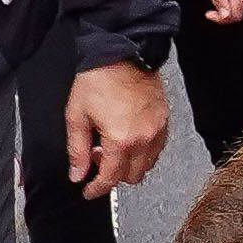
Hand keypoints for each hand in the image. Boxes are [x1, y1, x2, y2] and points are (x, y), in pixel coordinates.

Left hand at [66, 59, 172, 198]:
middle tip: (97, 159)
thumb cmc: (100, 78)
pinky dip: (143, 151)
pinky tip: (128, 138)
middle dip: (113, 175)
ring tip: (112, 146)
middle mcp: (144, 138)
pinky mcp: (164, 120)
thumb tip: (77, 173)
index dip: (96, 188)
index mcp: (121, 139)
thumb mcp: (77, 116)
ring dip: (129, 164)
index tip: (89, 190)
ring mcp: (157, 130)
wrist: (122, 52)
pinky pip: (157, 149)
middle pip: (132, 176)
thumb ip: (77, 150)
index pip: (110, 178)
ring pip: (147, 165)